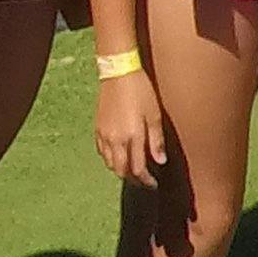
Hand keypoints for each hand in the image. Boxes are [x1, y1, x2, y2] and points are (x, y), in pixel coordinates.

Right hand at [94, 67, 171, 185]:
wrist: (117, 72)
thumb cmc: (140, 91)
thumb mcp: (154, 114)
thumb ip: (156, 140)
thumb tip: (159, 161)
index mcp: (132, 136)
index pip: (138, 168)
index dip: (146, 180)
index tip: (154, 183)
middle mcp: (115, 139)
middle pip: (121, 170)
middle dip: (133, 179)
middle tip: (144, 181)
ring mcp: (104, 134)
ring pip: (109, 163)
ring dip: (121, 170)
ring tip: (132, 169)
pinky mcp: (97, 128)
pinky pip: (102, 151)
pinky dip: (110, 159)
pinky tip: (118, 155)